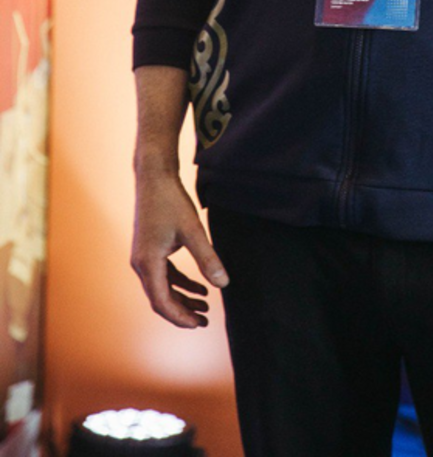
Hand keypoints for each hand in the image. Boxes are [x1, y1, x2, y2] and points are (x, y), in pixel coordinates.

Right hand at [131, 170, 228, 327]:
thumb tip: (223, 284)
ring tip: (205, 306)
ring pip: (162, 288)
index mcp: (148, 263)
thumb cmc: (171, 201)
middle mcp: (141, 264)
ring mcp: (143, 257)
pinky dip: (180, 283)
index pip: (162, 302)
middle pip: (160, 299)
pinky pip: (164, 275)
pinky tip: (200, 286)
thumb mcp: (193, 230)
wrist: (154, 177)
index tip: (199, 324)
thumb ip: (207, 258)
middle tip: (205, 321)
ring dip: (182, 298)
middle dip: (182, 312)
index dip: (180, 317)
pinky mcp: (149, 249)